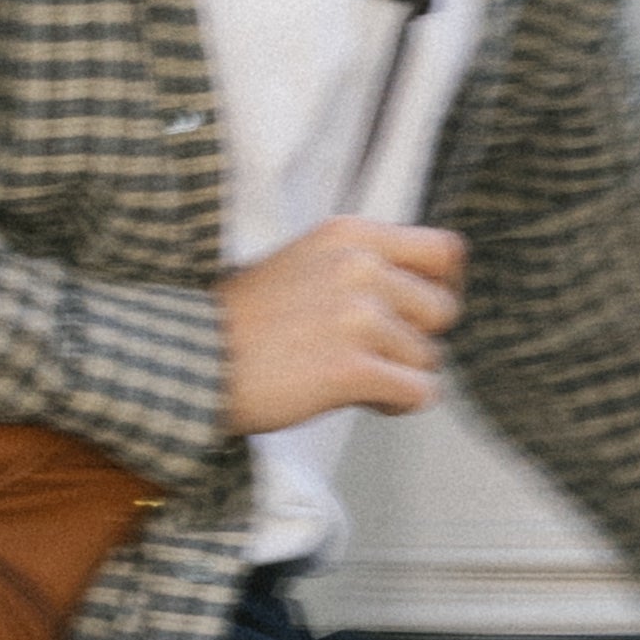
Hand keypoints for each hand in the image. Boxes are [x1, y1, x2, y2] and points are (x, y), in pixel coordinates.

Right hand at [220, 218, 464, 434]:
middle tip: (377, 353)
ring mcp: (357, 318)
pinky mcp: (352, 368)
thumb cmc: (247, 321)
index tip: (417, 312)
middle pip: (443, 310)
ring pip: (429, 357)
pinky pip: (420, 393)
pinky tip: (361, 399)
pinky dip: (396, 404)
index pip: (447, 252)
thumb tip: (431, 292)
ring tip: (350, 376)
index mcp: (352, 235)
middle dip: (417, 339)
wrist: (192, 359)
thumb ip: (365, 266)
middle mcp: (360, 268)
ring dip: (399, 375)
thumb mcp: (309, 263)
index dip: (442, 287)